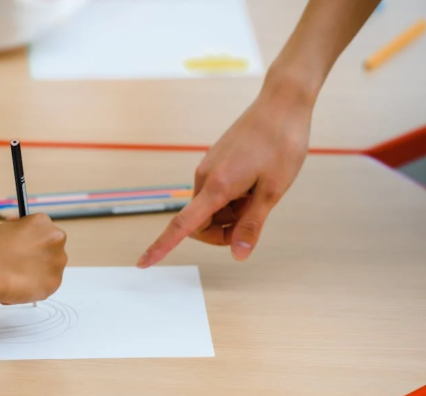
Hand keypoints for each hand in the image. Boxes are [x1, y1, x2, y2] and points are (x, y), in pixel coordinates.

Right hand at [0, 214, 67, 304]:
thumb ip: (24, 233)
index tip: (24, 247)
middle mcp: (57, 240)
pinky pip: (46, 286)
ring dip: (38, 273)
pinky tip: (18, 286)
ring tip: (16, 276)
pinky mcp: (54, 282)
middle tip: (20, 264)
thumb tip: (26, 239)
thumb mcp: (9, 228)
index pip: (44, 231)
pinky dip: (34, 288)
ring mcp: (57, 262)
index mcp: (44, 222)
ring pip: (50, 269)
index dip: (33, 241)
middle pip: (52, 249)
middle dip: (39, 257)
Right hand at [138, 88, 311, 266]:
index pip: (182, 225)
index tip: (143, 263)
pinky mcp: (215, 161)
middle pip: (199, 222)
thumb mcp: (273, 190)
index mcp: (217, 186)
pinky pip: (216, 192)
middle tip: (253, 219)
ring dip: (231, 213)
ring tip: (259, 192)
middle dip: (222, 231)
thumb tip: (238, 255)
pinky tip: (255, 182)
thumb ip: (252, 224)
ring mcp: (208, 167)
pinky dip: (232, 198)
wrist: (281, 102)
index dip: (162, 247)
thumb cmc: (282, 144)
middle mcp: (205, 177)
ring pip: (210, 208)